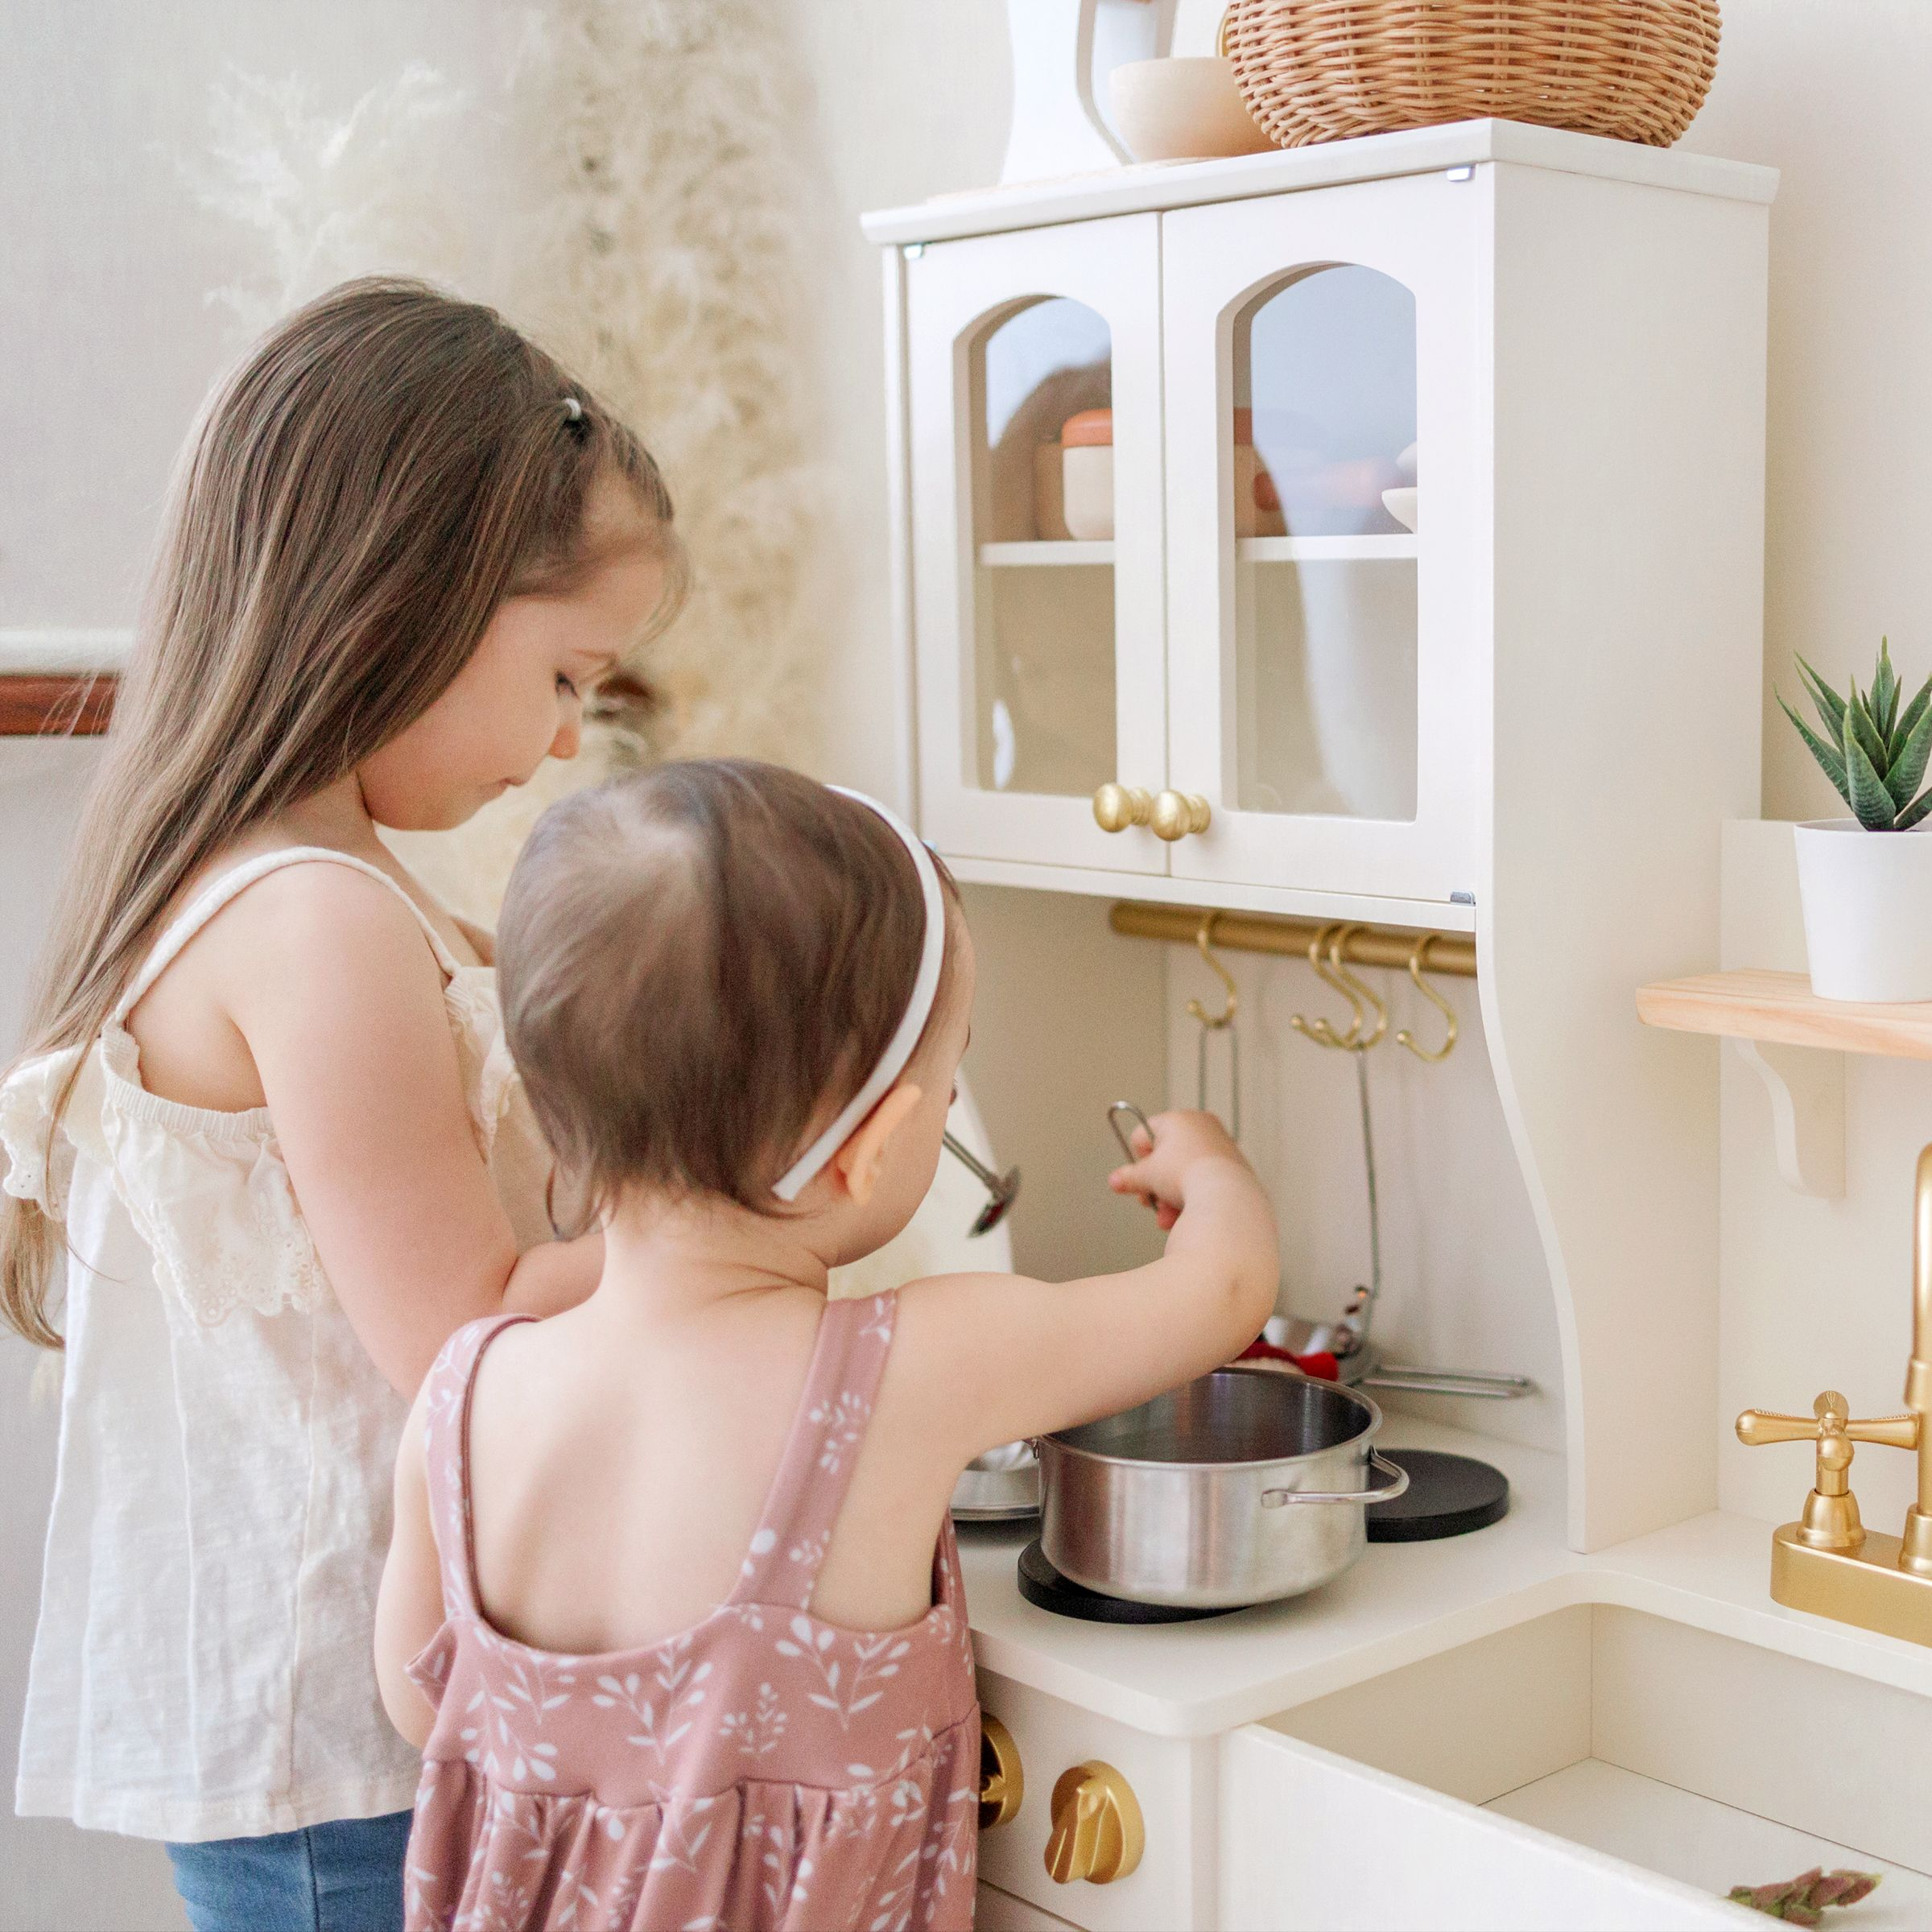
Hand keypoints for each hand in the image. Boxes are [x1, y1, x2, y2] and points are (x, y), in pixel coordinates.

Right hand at [1107, 1109, 1247, 1230]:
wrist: (1224, 1195)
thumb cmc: (1187, 1174)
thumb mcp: (1147, 1175)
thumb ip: (1128, 1177)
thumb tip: (1115, 1181)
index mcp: (1179, 1119)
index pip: (1145, 1133)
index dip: (1138, 1158)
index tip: (1139, 1176)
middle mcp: (1202, 1127)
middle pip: (1166, 1157)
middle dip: (1155, 1184)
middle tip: (1150, 1198)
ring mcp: (1220, 1147)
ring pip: (1184, 1173)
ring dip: (1170, 1197)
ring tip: (1166, 1215)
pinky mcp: (1234, 1168)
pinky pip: (1203, 1182)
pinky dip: (1192, 1198)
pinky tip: (1183, 1215)